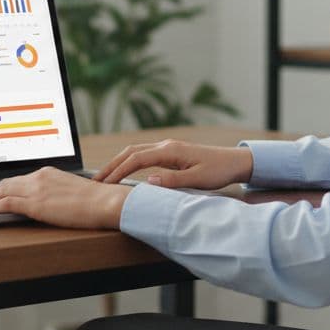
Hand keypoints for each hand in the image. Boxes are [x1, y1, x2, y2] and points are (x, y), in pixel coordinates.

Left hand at [0, 167, 132, 228]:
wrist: (106, 202)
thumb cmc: (97, 200)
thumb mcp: (73, 191)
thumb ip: (57, 193)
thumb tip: (51, 202)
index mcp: (49, 173)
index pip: (19, 179)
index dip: (3, 186)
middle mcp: (40, 177)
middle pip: (6, 183)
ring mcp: (36, 189)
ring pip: (2, 191)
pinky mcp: (35, 203)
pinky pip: (6, 203)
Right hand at [93, 139, 253, 189]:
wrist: (234, 161)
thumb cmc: (218, 171)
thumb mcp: (197, 179)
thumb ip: (172, 181)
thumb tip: (148, 182)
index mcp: (170, 151)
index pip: (136, 159)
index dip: (118, 171)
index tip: (105, 184)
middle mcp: (166, 146)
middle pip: (131, 152)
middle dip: (112, 165)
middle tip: (95, 181)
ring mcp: (168, 147)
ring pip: (136, 151)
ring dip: (119, 162)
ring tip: (105, 177)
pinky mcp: (171, 152)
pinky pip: (144, 154)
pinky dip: (129, 161)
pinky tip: (124, 171)